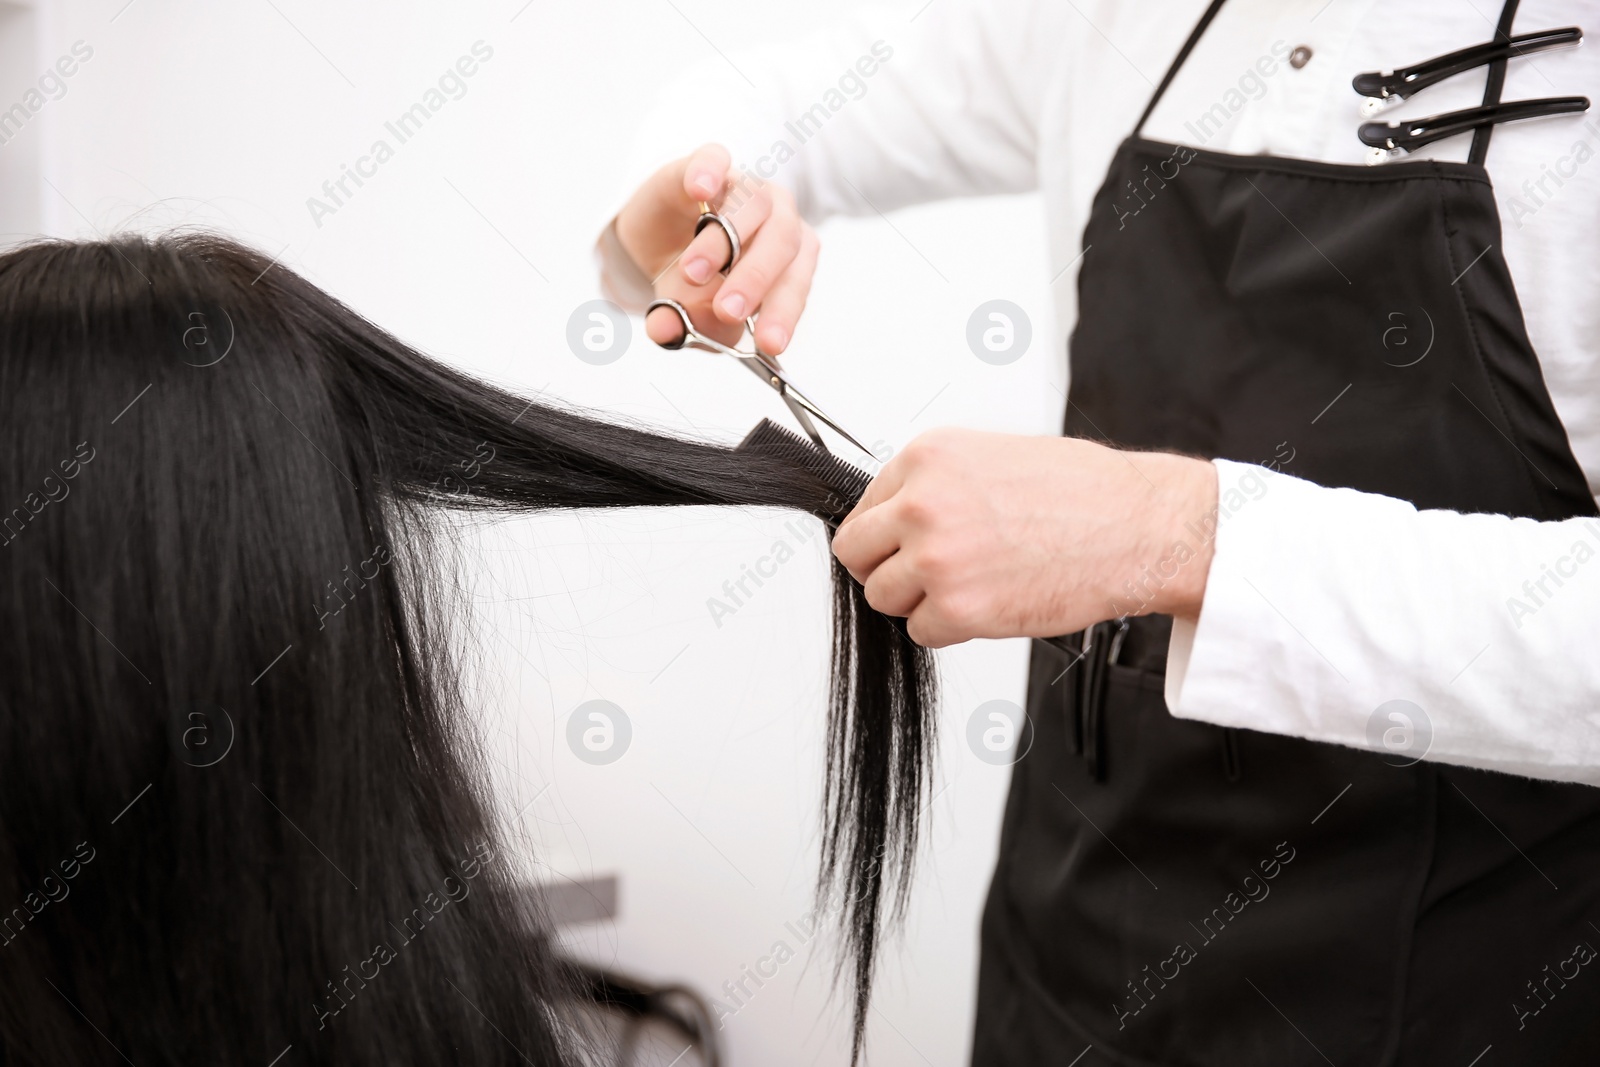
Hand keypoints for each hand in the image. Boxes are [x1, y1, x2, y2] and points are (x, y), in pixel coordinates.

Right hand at [613, 143, 817, 355]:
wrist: (657, 236)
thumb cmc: (691, 278)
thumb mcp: (688, 310)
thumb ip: (684, 324)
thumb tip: (666, 331)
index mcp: (786, 262)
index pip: (794, 284)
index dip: (784, 313)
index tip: (768, 343)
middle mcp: (775, 220)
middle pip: (783, 242)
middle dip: (756, 279)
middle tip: (728, 310)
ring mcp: (742, 187)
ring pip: (751, 205)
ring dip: (723, 242)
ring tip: (692, 274)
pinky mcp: (704, 165)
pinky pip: (714, 159)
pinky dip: (709, 172)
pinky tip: (700, 191)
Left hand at [831, 428, 1219, 647]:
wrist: (1137, 527)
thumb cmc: (1082, 492)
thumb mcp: (993, 457)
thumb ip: (936, 484)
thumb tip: (898, 515)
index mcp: (927, 459)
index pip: (864, 509)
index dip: (885, 535)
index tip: (903, 545)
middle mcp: (922, 504)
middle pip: (857, 554)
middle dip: (886, 568)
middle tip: (921, 575)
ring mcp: (935, 558)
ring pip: (884, 598)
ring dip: (918, 601)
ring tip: (968, 586)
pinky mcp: (957, 608)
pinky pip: (921, 631)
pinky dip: (948, 628)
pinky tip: (989, 603)